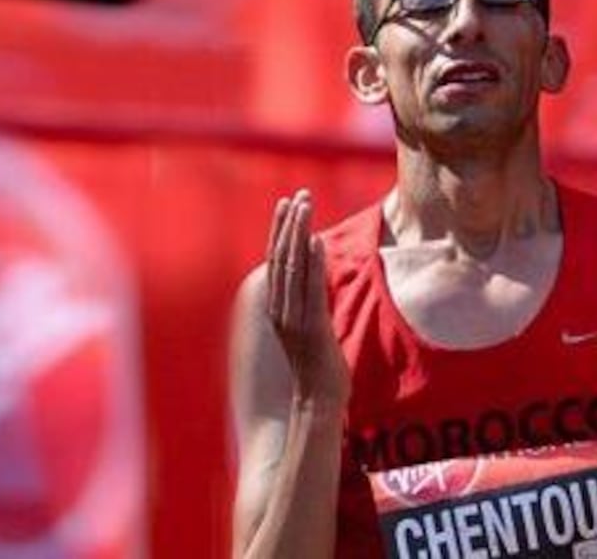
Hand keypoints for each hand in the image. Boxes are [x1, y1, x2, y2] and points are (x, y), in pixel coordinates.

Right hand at [266, 190, 349, 406]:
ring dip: (298, 234)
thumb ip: (311, 304)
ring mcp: (294, 319)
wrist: (319, 402)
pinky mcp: (311, 328)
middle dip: (289, 225)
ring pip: (292, 268)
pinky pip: (311, 289)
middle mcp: (281, 311)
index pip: (277, 262)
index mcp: (279, 309)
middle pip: (281, 258)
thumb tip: (320, 276)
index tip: (287, 204)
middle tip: (298, 195)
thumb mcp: (313, 328)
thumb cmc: (320, 367)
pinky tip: (315, 240)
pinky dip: (312, 263)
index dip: (280, 232)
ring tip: (304, 206)